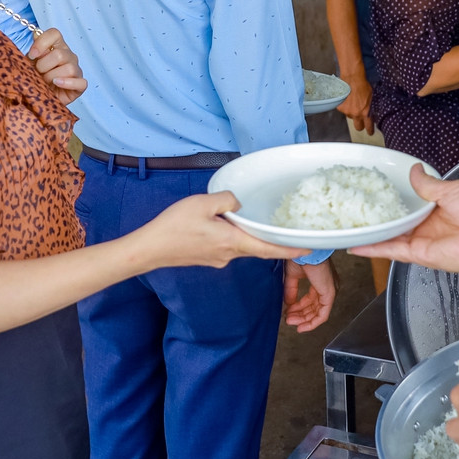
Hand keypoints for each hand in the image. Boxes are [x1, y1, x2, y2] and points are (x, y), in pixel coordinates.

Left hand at [28, 27, 86, 97]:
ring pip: (68, 68)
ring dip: (52, 77)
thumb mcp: (30, 63)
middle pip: (59, 54)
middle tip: (38, 73)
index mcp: (57, 47)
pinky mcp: (80, 85)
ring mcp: (76, 70)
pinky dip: (67, 83)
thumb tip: (35, 34)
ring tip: (45, 82)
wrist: (40, 97)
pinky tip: (56, 84)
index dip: (42, 43)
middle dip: (44, 66)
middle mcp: (69, 56)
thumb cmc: (36, 78)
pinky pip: (80, 82)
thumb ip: (34, 50)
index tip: (32, 55)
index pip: (55, 34)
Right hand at [136, 191, 296, 268]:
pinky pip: (227, 246)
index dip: (291, 249)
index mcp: (232, 242)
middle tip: (285, 229)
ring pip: (240, 245)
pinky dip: (231, 236)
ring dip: (246, 235)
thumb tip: (238, 203)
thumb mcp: (203, 203)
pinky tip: (220, 225)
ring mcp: (217, 259)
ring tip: (246, 219)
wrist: (149, 249)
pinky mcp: (207, 258)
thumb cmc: (174, 227)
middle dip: (271, 239)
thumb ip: (227, 200)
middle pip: (257, 247)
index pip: (269, 249)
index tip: (310, 248)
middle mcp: (229, 255)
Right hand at [283, 258, 336, 331]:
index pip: (311, 299)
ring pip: (318, 313)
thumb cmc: (301, 256)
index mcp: (320, 280)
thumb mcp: (292, 276)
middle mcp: (327, 286)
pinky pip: (323, 314)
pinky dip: (312, 322)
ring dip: (304, 320)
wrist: (305, 250)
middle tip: (288, 319)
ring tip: (290, 322)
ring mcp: (329, 290)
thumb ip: (291, 290)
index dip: (299, 308)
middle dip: (300, 315)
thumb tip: (289, 304)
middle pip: (315, 307)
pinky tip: (302, 326)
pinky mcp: (329, 294)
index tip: (288, 312)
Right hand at [337, 76, 373, 133]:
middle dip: (360, 124)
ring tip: (353, 102)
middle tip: (360, 120)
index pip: (368, 127)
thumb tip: (370, 113)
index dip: (369, 131)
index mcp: (366, 112)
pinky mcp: (340, 107)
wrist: (352, 78)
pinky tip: (347, 99)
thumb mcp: (371, 98)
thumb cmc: (363, 85)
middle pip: (358, 127)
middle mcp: (356, 114)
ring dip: (352, 112)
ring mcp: (347, 111)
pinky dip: (345, 106)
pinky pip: (344, 110)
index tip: (370, 132)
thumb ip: (370, 108)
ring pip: (350, 117)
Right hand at [352, 165, 458, 280]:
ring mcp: (419, 240)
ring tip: (346, 226)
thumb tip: (414, 171)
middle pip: (392, 221)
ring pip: (387, 236)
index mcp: (433, 207)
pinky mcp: (417, 254)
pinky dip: (373, 249)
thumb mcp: (451, 189)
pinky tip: (356, 245)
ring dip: (368, 232)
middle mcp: (423, 225)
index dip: (389, 198)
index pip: (405, 202)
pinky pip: (390, 250)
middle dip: (374, 216)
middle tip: (351, 208)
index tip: (371, 191)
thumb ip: (428, 184)